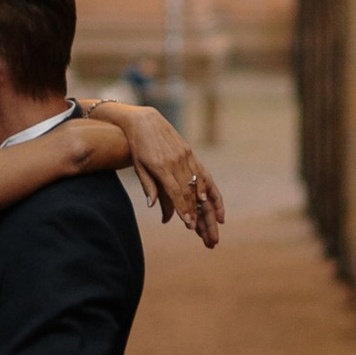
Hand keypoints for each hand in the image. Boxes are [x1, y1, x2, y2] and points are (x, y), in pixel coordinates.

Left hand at [92, 101, 225, 247]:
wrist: (145, 120)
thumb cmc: (138, 146)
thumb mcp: (138, 166)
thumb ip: (148, 185)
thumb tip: (153, 205)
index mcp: (161, 166)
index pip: (175, 192)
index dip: (184, 209)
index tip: (190, 225)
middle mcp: (176, 161)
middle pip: (191, 193)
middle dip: (200, 215)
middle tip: (208, 234)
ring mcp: (186, 156)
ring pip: (200, 185)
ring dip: (210, 206)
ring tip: (217, 224)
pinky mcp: (191, 153)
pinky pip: (203, 174)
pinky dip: (209, 190)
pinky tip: (214, 204)